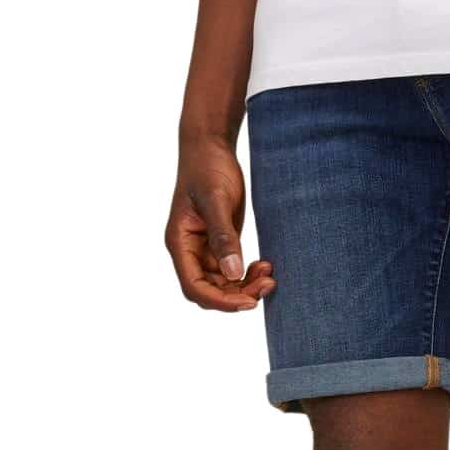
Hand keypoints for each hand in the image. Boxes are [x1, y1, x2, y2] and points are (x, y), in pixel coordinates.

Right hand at [165, 135, 274, 311]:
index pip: (195, 287)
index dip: (221, 301)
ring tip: (269, 274)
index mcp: (180, 242)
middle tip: (268, 284)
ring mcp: (204, 249)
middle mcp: (189, 251)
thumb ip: (224, 238)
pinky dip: (248, 274)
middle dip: (238, 295)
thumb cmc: (207, 168)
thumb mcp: (216, 200)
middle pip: (211, 291)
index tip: (249, 302)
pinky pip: (232, 271)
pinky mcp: (220, 244)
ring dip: (246, 286)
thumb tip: (232, 274)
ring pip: (224, 284)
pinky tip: (264, 266)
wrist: (211, 147)